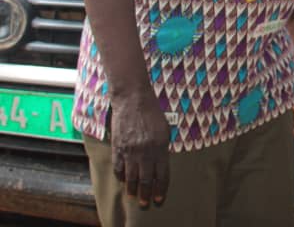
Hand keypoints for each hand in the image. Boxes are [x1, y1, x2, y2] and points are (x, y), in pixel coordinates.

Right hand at [109, 90, 170, 208]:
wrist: (133, 100)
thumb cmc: (152, 113)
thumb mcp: (165, 129)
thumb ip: (163, 148)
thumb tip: (161, 165)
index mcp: (160, 147)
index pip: (162, 174)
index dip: (161, 188)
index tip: (160, 199)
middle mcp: (145, 151)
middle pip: (146, 179)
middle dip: (147, 194)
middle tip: (146, 204)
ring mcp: (130, 151)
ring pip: (131, 177)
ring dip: (133, 189)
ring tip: (135, 198)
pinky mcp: (118, 148)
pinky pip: (119, 168)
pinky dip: (121, 177)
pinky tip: (124, 183)